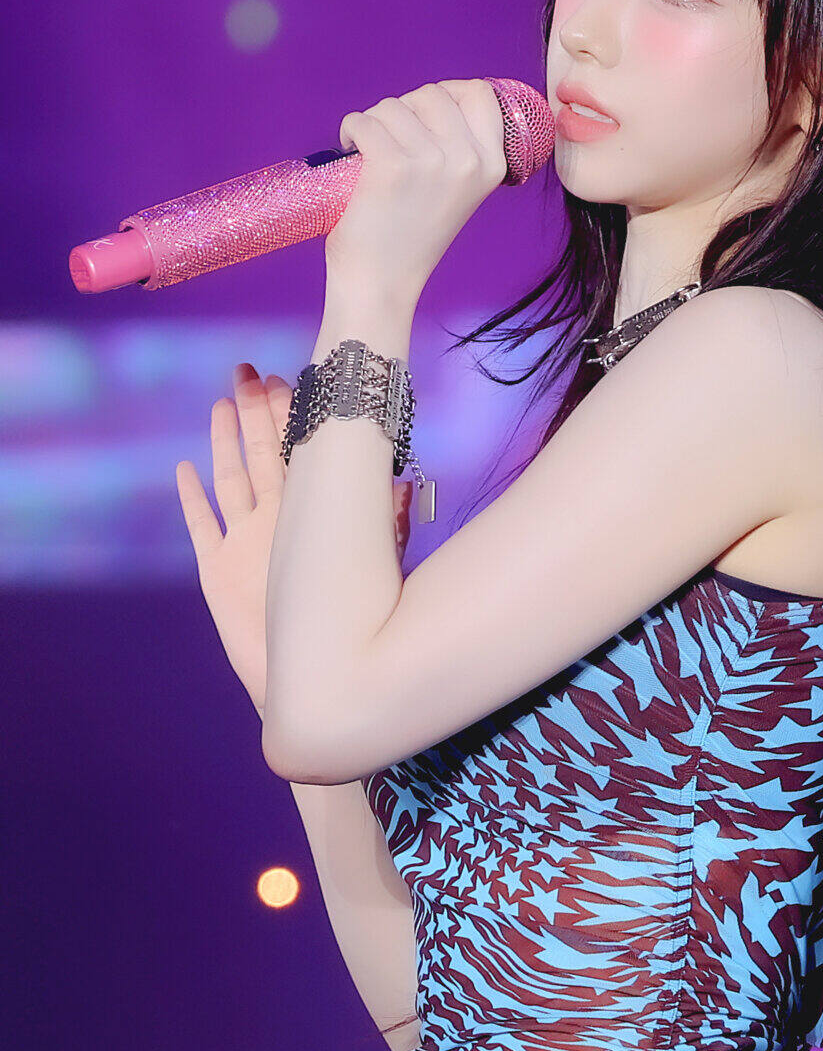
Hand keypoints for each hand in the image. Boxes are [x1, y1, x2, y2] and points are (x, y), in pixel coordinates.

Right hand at [176, 364, 413, 722]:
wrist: (314, 681)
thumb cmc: (351, 627)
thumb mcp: (374, 571)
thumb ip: (389, 528)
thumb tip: (411, 487)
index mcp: (310, 518)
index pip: (298, 454)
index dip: (291, 416)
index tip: (288, 375)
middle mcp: (275, 524)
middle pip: (259, 455)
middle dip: (254, 412)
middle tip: (245, 369)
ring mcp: (243, 545)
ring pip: (229, 480)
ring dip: (222, 443)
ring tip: (220, 404)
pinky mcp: (217, 573)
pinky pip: (201, 527)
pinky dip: (191, 500)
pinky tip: (184, 470)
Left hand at [326, 78, 508, 299]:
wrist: (382, 284)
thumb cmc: (412, 237)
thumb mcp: (458, 190)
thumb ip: (460, 148)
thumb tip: (438, 99)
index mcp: (493, 165)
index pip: (479, 93)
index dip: (447, 94)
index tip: (424, 116)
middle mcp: (468, 160)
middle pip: (431, 94)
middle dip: (404, 111)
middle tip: (392, 145)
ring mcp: (432, 161)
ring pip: (393, 105)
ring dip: (374, 123)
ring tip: (370, 156)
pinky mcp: (392, 165)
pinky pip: (364, 120)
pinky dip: (350, 131)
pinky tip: (351, 153)